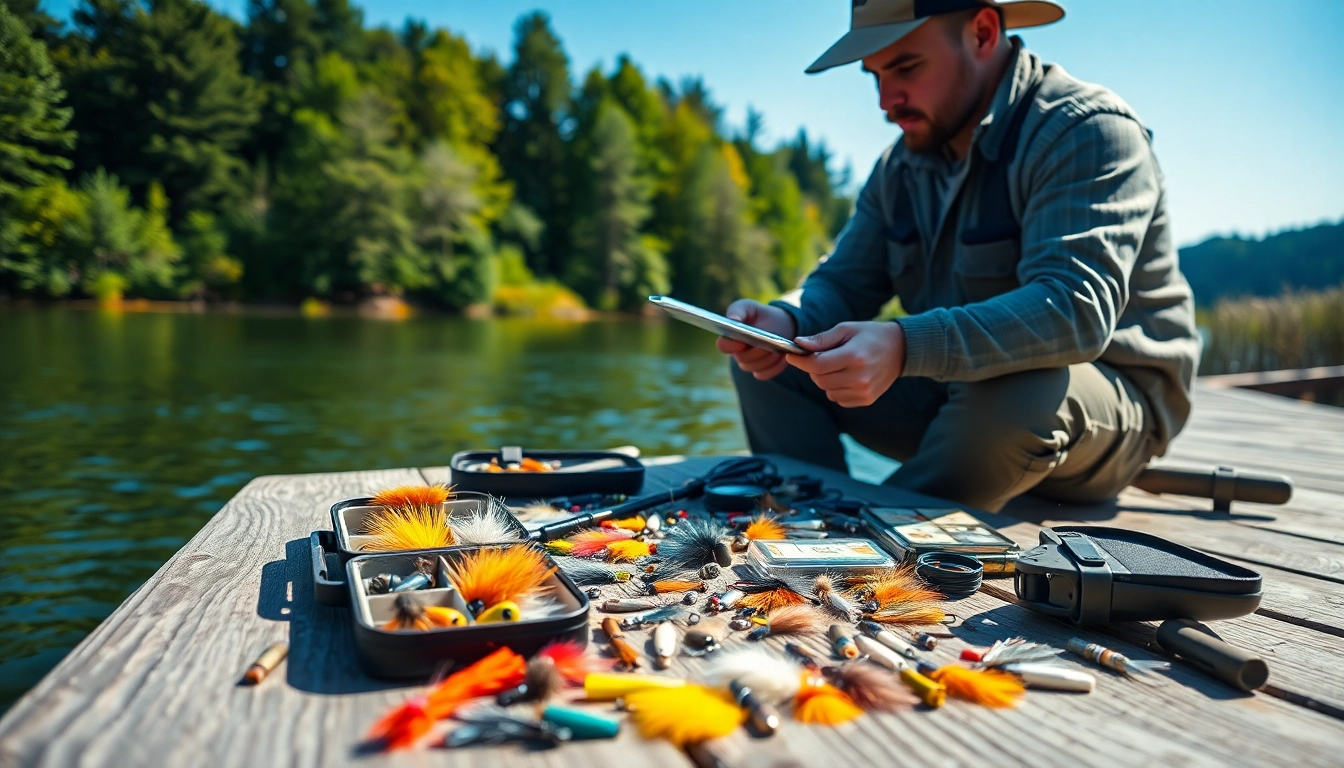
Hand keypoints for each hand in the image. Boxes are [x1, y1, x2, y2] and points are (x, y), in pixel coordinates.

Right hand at [715, 299, 797, 380]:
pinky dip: (774, 366)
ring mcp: (750, 364)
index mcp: (730, 338)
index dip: (731, 346)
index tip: (741, 341)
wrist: (779, 324)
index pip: (723, 346)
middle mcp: (737, 354)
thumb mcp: (748, 307)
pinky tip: (782, 357)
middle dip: (755, 352)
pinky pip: (765, 374)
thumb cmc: (759, 314)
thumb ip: (737, 310)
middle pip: (742, 359)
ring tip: (777, 349)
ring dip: (767, 358)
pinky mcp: (762, 371)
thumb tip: (732, 319)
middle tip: (767, 343)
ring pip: (754, 367)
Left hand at [786, 321, 905, 406]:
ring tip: (839, 365)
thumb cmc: (870, 335)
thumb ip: (821, 339)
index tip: (791, 355)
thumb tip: (798, 344)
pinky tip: (847, 376)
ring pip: (827, 391)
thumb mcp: (846, 329)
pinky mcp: (866, 400)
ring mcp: (864, 391)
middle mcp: (860, 377)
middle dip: (814, 368)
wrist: (900, 350)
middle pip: (819, 379)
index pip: (817, 365)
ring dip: (825, 379)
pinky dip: (836, 388)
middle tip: (821, 357)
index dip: (800, 361)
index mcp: (854, 356)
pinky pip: (838, 398)